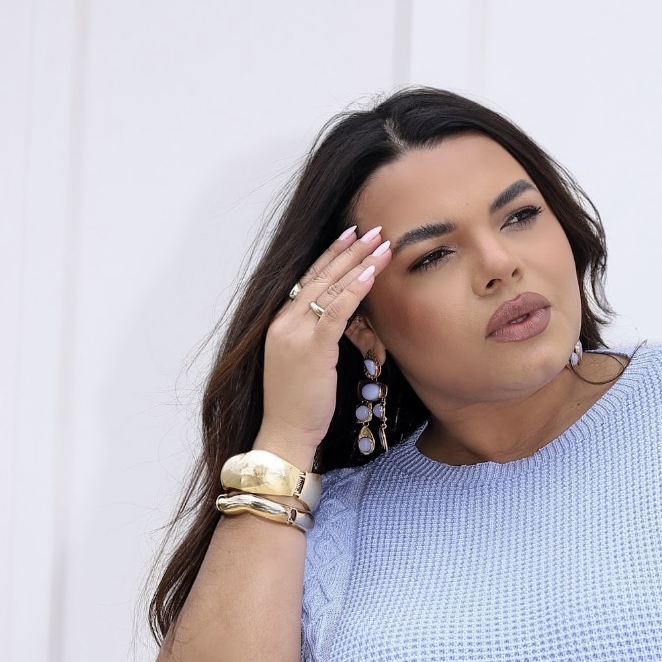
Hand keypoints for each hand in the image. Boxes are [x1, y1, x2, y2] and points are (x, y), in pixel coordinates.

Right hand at [255, 224, 391, 466]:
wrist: (285, 432)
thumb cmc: (299, 404)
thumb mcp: (304, 363)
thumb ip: (317, 337)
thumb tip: (341, 321)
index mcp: (280, 323)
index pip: (308, 279)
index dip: (331, 256)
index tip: (350, 235)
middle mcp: (284, 322)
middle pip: (320, 276)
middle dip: (349, 250)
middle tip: (373, 229)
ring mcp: (295, 333)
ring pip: (330, 287)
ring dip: (358, 262)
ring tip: (381, 242)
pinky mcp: (312, 348)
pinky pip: (336, 311)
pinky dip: (355, 289)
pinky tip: (372, 273)